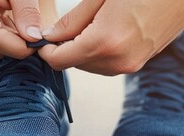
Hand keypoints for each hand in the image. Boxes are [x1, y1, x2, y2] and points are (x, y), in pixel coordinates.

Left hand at [38, 0, 183, 75]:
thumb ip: (72, 21)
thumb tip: (49, 37)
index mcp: (104, 42)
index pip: (59, 59)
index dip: (45, 48)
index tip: (42, 34)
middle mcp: (118, 60)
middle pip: (74, 65)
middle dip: (64, 48)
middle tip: (63, 25)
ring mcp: (132, 64)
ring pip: (91, 66)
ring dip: (82, 51)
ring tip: (87, 24)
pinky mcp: (141, 62)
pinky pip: (109, 63)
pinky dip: (99, 52)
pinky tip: (104, 29)